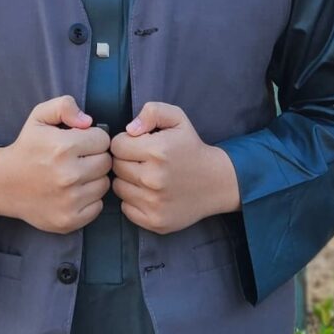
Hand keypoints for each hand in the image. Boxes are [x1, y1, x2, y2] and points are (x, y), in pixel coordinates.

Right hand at [0, 94, 112, 234]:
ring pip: (104, 184)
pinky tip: (73, 193)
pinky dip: (89, 200)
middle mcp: (68, 175)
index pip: (103, 140)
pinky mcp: (69, 220)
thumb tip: (88, 121)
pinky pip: (97, 206)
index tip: (80, 143)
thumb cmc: (26, 148)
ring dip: (93, 179)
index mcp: (63, 147)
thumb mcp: (39, 117)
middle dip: (94, 158)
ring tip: (74, 176)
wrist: (3, 184)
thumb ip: (64, 106)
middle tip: (78, 160)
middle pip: (106, 162)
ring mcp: (69, 200)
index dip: (92, 139)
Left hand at [108, 100, 239, 235]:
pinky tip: (149, 193)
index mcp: (157, 151)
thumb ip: (152, 112)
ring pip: (119, 188)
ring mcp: (154, 203)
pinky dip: (133, 201)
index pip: (117, 146)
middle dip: (127, 161)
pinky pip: (126, 208)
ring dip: (128, 181)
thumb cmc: (192, 148)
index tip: (139, 145)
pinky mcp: (155, 221)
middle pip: (116, 167)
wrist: (217, 182)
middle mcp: (154, 179)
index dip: (126, 143)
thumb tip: (130, 128)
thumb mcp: (177, 119)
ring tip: (146, 176)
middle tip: (143, 161)